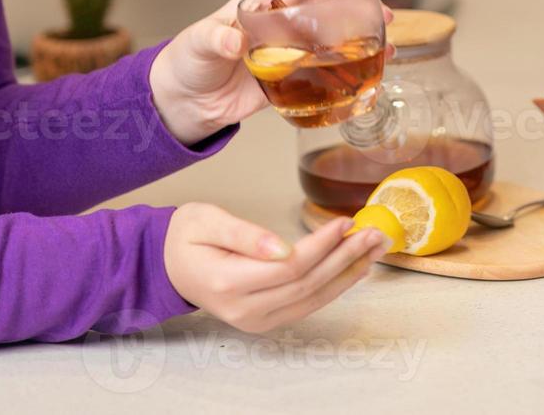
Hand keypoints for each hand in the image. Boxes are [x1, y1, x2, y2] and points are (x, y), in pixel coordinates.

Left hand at [148, 0, 394, 145]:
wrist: (185, 101)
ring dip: (363, 41)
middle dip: (362, 8)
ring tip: (387, 49)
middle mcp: (284, 20)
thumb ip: (217, 39)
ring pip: (336, 38)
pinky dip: (349, 73)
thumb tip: (234, 40)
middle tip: (384, 19)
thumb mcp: (199, 43)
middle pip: (332, 5)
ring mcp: (291, 49)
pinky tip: (368, 77)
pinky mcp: (293, 77)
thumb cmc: (188, 61)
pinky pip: (327, 72)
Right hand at [163, 203, 391, 334]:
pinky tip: (354, 269)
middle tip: (375, 233)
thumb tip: (281, 247)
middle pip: (307, 284)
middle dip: (345, 258)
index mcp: (227, 282)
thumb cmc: (187, 237)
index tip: (346, 222)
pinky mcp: (264, 321)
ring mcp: (255, 321)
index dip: (322, 245)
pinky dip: (334, 287)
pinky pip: (306, 306)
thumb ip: (245, 235)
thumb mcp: (207, 221)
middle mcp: (243, 310)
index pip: (290, 266)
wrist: (168, 265)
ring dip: (347, 274)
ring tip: (375, 249)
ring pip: (312, 299)